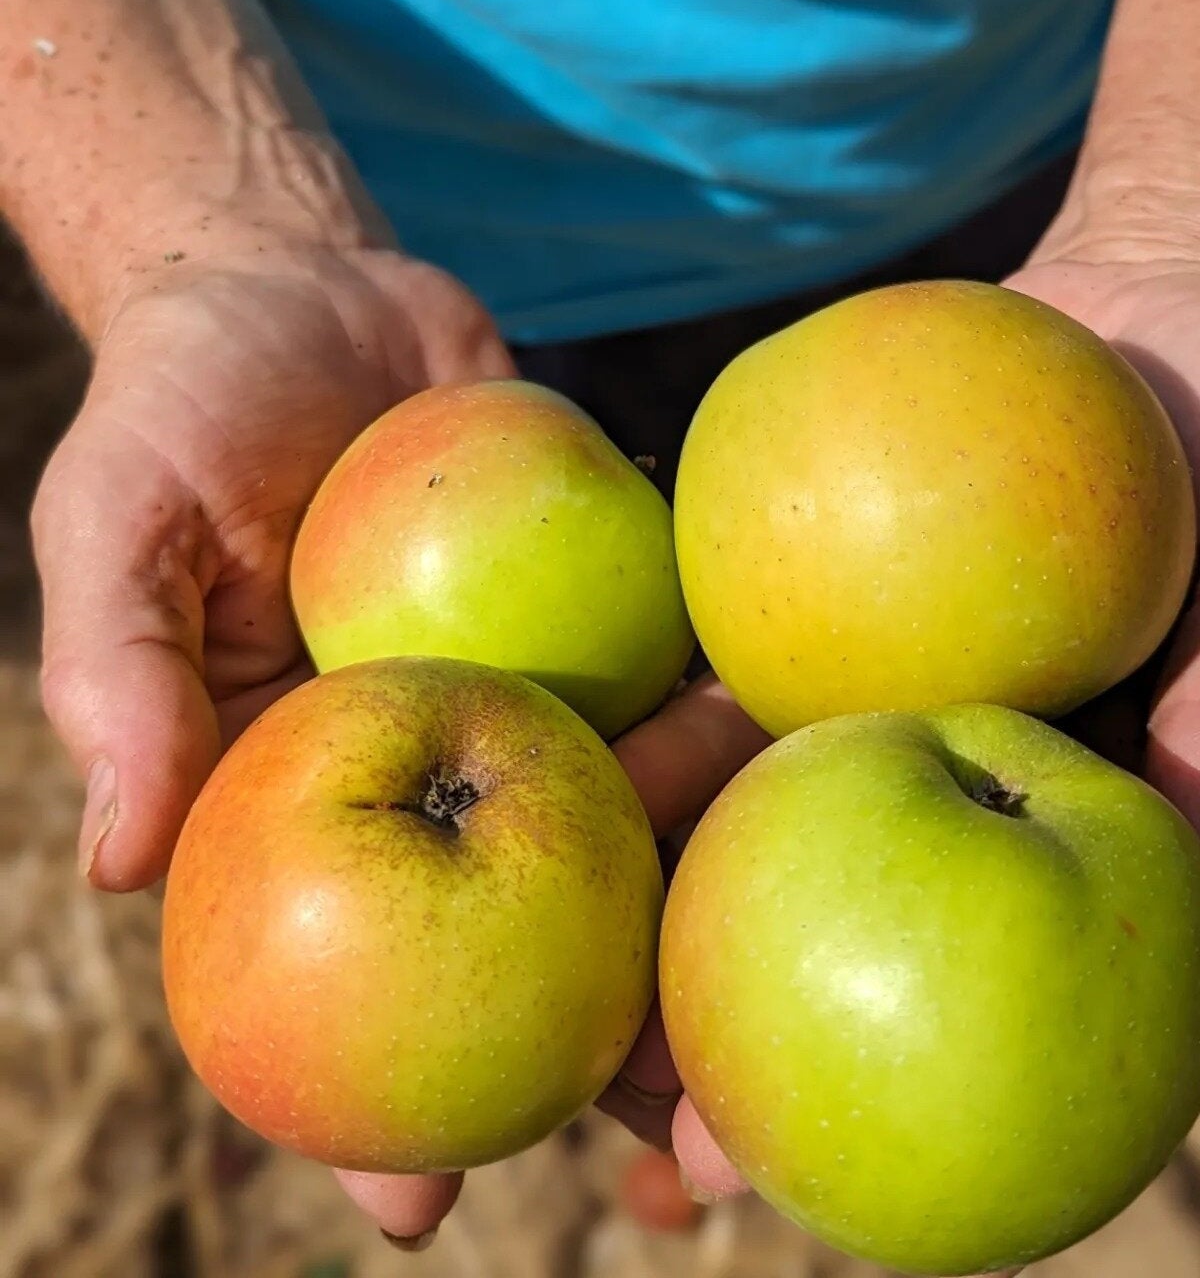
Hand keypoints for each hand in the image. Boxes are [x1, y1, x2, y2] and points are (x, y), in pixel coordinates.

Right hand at [33, 242, 773, 1241]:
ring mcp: (551, 694)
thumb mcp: (118, 524)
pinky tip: (810, 802)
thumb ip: (122, 676)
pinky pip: (691, 683)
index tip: (421, 1212)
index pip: (342, 974)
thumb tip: (116, 859)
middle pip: (527, 940)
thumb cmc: (191, 409)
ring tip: (770, 1019)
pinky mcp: (626, 610)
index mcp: (321, 790)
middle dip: (596, 1055)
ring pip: (635, 836)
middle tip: (680, 1166)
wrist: (321, 288)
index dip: (368, 1103)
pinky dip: (743, 742)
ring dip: (704, 924)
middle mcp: (451, 766)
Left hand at [669, 258, 1199, 1275]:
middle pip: (831, 891)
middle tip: (630, 1108)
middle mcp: (952, 751)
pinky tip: (578, 732)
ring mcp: (873, 658)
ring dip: (656, 855)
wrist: (1181, 276)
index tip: (780, 1152)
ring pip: (753, 775)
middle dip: (729, 1000)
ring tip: (559, 952)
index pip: (973, 962)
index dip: (882, 1062)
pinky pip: (735, 620)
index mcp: (1061, 799)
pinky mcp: (818, 562)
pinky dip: (666, 677)